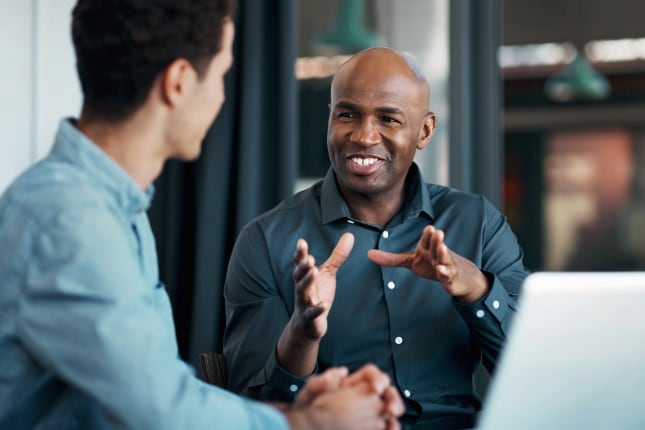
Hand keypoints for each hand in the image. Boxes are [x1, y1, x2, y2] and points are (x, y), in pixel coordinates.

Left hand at [288, 364, 402, 429]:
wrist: (306, 425)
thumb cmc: (307, 407)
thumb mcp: (309, 393)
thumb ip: (318, 383)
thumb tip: (336, 373)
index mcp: (353, 383)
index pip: (371, 374)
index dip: (377, 378)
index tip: (376, 388)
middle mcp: (365, 395)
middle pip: (386, 391)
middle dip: (393, 398)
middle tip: (391, 409)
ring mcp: (369, 412)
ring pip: (389, 409)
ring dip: (394, 415)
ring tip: (392, 424)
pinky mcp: (371, 426)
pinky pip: (385, 426)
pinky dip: (390, 428)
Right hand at [291, 233, 354, 338]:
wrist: (308, 323)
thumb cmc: (317, 294)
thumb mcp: (328, 273)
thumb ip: (337, 256)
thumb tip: (349, 235)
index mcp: (305, 276)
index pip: (300, 263)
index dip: (300, 253)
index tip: (302, 242)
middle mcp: (302, 288)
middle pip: (299, 276)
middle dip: (303, 267)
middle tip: (309, 258)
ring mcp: (304, 303)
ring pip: (302, 292)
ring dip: (307, 282)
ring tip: (314, 272)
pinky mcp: (309, 318)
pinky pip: (312, 313)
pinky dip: (317, 309)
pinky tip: (323, 306)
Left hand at [367, 225, 487, 302]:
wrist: (460, 277)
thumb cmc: (433, 264)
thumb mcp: (411, 261)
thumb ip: (392, 259)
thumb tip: (368, 254)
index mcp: (427, 248)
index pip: (428, 240)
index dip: (428, 235)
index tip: (429, 228)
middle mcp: (438, 254)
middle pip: (437, 246)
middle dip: (437, 240)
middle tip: (437, 231)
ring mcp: (446, 265)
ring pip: (445, 259)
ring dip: (443, 253)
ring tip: (443, 247)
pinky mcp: (451, 278)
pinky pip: (448, 275)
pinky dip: (446, 273)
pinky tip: (442, 271)